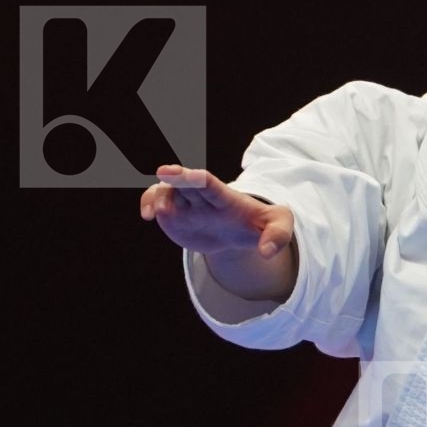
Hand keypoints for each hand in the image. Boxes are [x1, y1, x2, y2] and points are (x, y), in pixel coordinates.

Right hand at [139, 164, 293, 258]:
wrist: (239, 233)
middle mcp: (202, 197)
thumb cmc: (258, 225)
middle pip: (186, 183)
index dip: (196, 178)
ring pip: (167, 191)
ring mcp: (186, 204)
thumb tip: (267, 252)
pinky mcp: (174, 213)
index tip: (187, 174)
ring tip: (154, 213)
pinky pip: (156, 203)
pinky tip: (147, 215)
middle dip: (176, 178)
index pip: (209, 184)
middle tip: (164, 174)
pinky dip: (148, 203)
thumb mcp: (278, 226)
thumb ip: (278, 235)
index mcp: (225, 198)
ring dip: (158, 197)